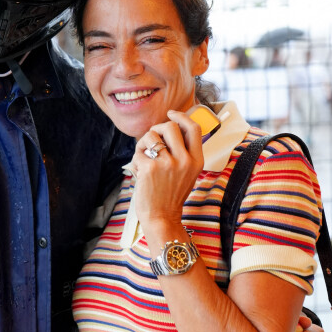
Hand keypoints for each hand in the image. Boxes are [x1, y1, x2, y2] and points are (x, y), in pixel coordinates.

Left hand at [132, 110, 203, 234]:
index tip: (171, 114)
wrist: (161, 217)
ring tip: (144, 158)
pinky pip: (138, 152)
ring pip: (151, 135)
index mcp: (196, 160)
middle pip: (170, 126)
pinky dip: (135, 159)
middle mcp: (184, 160)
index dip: (181, 116)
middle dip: (157, 129)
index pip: (193, 128)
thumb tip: (170, 126)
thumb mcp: (187, 173)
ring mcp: (167, 164)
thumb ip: (183, 152)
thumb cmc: (171, 195)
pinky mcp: (150, 168)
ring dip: (143, 144)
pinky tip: (139, 172)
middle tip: (153, 141)